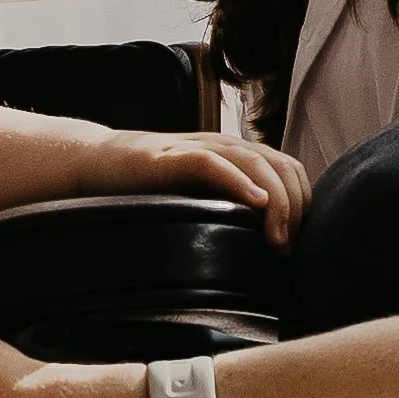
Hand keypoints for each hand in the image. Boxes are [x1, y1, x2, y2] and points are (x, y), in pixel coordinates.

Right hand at [85, 130, 309, 248]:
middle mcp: (224, 147)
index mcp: (236, 156)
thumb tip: (268, 250)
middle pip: (281, 166)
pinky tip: (254, 202)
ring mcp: (197, 149)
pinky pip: (212, 162)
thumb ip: (230, 210)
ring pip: (255, 162)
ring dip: (276, 201)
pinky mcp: (169, 158)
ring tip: (278, 238)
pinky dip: (239, 181)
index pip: (290, 170)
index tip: (296, 243)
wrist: (96, 164)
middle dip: (295, 208)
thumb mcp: (200, 198)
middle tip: (286, 250)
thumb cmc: (150, 188)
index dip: (302, 203)